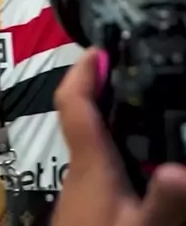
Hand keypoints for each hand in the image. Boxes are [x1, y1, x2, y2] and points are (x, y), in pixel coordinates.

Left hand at [52, 49, 185, 225]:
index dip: (83, 68)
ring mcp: (82, 184)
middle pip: (85, 112)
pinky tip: (141, 159)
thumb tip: (181, 170)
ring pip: (94, 137)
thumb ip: (163, 202)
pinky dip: (119, 147)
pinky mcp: (88, 201)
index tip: (101, 46)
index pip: (74, 100)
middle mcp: (81, 166)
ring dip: (115, 118)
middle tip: (136, 71)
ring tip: (146, 108)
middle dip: (107, 88)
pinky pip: (101, 160)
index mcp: (89, 161)